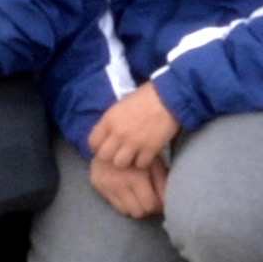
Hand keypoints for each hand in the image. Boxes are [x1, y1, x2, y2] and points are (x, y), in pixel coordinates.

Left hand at [85, 86, 177, 219]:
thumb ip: (112, 121)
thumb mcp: (121, 106)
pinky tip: (146, 155)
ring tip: (133, 156)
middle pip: (104, 156)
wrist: (169, 97)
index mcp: (109, 119)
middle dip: (110, 156)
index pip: (93, 142)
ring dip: (126, 161)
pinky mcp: (150, 149)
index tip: (105, 147)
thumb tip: (107, 135)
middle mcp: (118, 133)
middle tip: (119, 154)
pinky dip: (143, 162)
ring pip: (120, 164)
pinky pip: (140, 165)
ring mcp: (133, 143)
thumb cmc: (145, 97)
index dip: (98, 147)